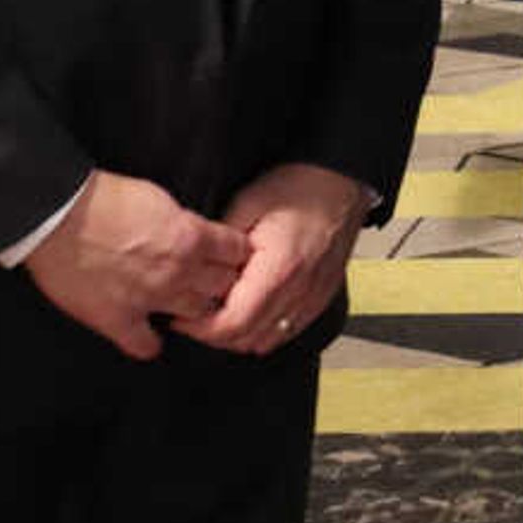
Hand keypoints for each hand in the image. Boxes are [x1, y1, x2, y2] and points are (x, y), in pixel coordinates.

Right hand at [22, 171, 254, 359]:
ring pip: (197, 316)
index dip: (236, 255)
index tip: (231, 258)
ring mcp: (149, 298)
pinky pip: (145, 346)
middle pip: (224, 286)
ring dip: (194, 311)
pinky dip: (149, 344)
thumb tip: (195, 234)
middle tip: (213, 284)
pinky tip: (148, 338)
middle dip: (222, 283)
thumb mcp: (158, 198)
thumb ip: (183, 223)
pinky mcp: (117, 319)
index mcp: (190, 237)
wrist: (56, 216)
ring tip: (188, 308)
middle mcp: (178, 271)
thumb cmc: (103, 198)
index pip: (237, 252)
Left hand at [180, 163, 372, 355]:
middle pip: (247, 339)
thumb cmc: (299, 187)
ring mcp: (313, 297)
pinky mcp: (321, 297)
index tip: (182, 318)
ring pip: (267, 341)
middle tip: (193, 318)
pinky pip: (288, 332)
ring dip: (239, 336)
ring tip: (219, 315)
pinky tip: (250, 315)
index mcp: (279, 268)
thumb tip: (192, 267)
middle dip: (214, 335)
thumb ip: (219, 243)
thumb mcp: (246, 203)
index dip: (199, 328)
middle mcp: (300, 289)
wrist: (340, 182)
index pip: (233, 323)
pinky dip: (264, 332)